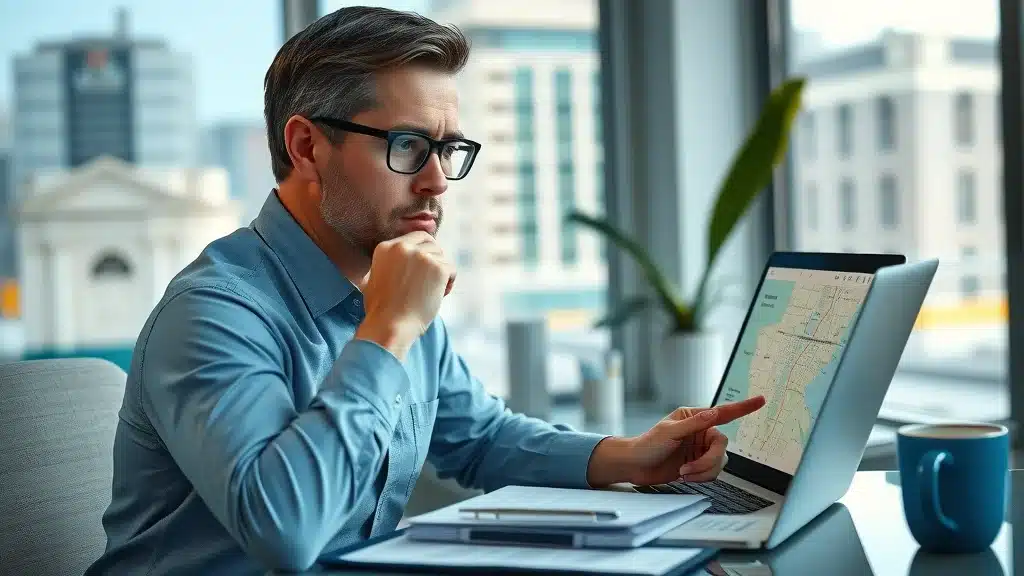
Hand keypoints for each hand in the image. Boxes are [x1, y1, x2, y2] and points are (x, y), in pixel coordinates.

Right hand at [355, 231, 455, 358]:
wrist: (390, 326)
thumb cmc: (381, 310)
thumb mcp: (374, 278)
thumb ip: (388, 264)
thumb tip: (400, 262)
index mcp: (387, 247)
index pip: (416, 237)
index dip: (424, 252)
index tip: (424, 268)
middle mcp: (403, 247)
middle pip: (432, 243)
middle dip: (434, 260)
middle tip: (430, 280)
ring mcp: (422, 256)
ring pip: (442, 257)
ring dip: (441, 273)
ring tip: (431, 292)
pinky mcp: (438, 268)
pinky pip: (451, 269)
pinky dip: (448, 283)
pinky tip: (439, 296)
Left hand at [586, 396, 765, 486]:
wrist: (635, 466)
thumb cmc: (646, 444)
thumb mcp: (668, 432)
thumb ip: (693, 424)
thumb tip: (713, 413)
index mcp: (694, 417)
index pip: (723, 412)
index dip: (743, 407)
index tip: (761, 400)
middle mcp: (701, 431)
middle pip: (722, 446)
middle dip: (708, 461)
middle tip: (689, 468)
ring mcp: (701, 449)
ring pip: (719, 462)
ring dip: (702, 471)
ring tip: (683, 472)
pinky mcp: (699, 465)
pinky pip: (713, 473)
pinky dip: (700, 477)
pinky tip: (684, 476)